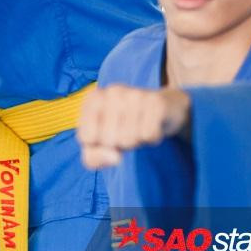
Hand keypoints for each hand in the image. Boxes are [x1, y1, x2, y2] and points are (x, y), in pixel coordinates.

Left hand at [77, 84, 191, 169]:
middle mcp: (112, 92)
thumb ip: (93, 158)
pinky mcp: (156, 102)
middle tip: (127, 130)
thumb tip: (114, 158)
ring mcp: (134, 94)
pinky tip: (152, 125)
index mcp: (93, 98)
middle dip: (119, 144)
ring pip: (129, 139)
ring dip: (136, 141)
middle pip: (108, 140)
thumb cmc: (124, 126)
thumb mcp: (101, 142)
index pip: (86, 138)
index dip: (98, 144)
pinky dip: (152, 139)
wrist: (164, 109)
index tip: (106, 132)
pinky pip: (149, 136)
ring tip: (139, 127)